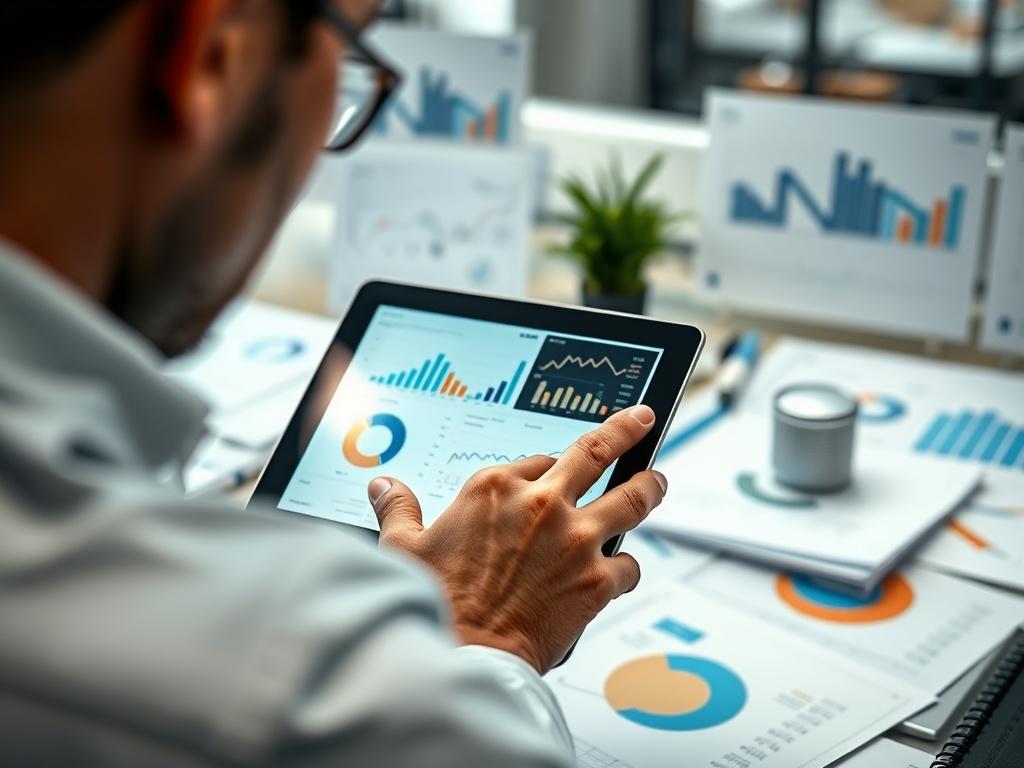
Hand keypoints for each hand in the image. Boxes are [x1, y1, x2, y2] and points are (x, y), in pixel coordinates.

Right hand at [366, 405, 667, 673]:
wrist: (467, 656)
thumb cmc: (436, 603)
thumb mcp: (404, 546)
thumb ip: (398, 508)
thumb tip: (383, 486)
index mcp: (496, 487)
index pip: (540, 458)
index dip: (551, 466)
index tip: (557, 469)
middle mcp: (542, 503)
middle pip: (598, 450)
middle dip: (626, 430)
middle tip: (641, 419)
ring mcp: (576, 539)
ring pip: (632, 496)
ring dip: (650, 486)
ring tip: (657, 480)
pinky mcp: (598, 580)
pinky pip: (629, 564)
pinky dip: (626, 569)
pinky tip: (619, 574)